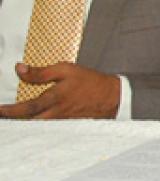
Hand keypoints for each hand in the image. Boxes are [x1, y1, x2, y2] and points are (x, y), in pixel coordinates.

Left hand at [0, 62, 118, 118]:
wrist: (112, 97)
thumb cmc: (89, 81)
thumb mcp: (66, 70)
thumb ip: (41, 72)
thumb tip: (20, 69)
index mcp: (54, 99)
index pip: (25, 108)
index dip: (8, 111)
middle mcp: (55, 114)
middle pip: (27, 121)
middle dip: (12, 119)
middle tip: (2, 113)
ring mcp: (60, 122)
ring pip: (36, 126)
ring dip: (22, 122)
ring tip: (12, 117)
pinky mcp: (65, 125)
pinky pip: (46, 127)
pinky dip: (36, 124)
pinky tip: (32, 119)